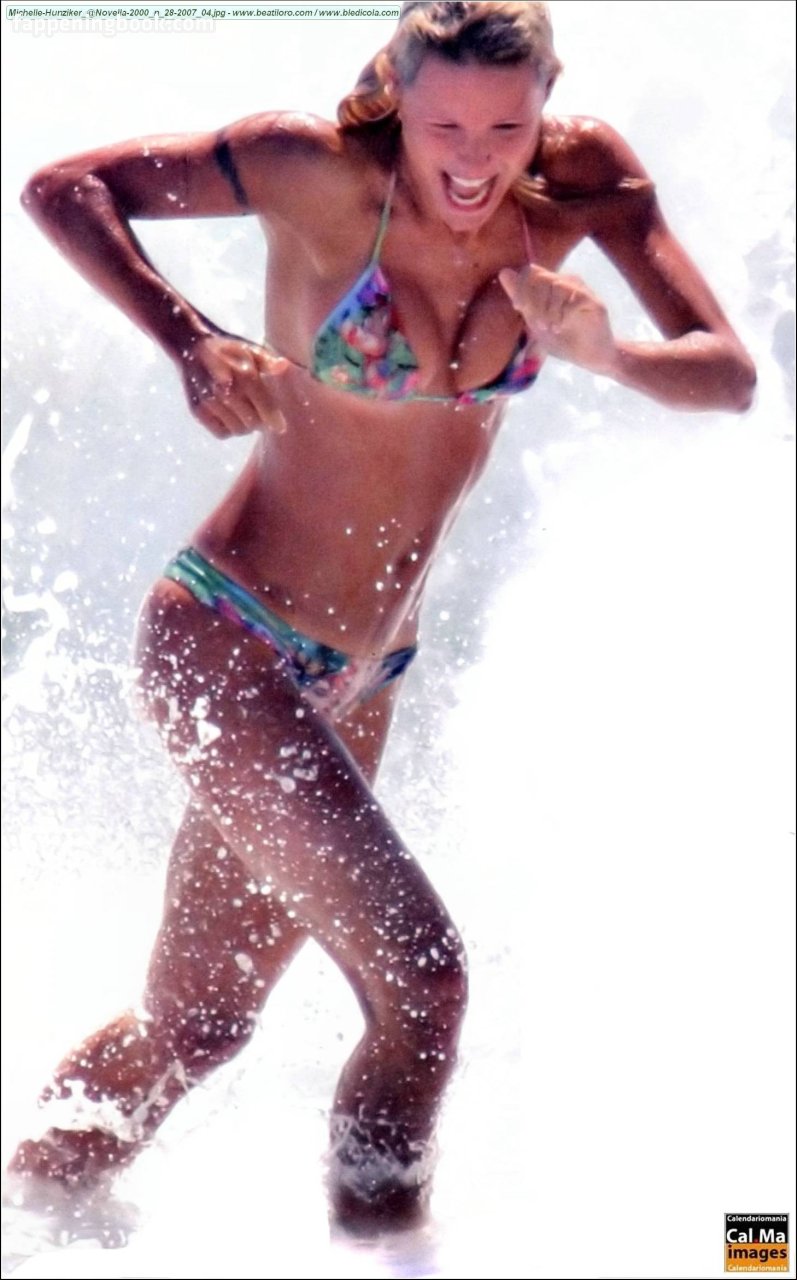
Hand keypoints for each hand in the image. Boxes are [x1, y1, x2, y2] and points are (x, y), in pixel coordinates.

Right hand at [177, 334, 289, 437]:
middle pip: (254, 423)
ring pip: (239, 430)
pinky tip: (230, 417)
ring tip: (245, 414)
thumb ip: (267, 361)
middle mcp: (226, 390)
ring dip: (246, 426)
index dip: (275, 420)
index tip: (280, 427)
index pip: (266, 408)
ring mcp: (210, 401)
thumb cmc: (227, 351)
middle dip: (261, 422)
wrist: (190, 347)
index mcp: (243, 375)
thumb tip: (283, 366)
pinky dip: (228, 430)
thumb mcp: (249, 349)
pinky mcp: (198, 411)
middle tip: (261, 416)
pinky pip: (221, 433)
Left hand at [499, 264, 616, 374]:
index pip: (531, 272)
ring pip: (557, 285)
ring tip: (550, 328)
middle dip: (533, 301)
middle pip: (542, 276)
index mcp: (550, 286)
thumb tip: (503, 272)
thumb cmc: (562, 340)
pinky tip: (561, 328)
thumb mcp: (535, 321)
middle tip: (537, 324)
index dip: (520, 288)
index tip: (518, 308)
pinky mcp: (594, 302)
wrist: (589, 358)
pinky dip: (564, 314)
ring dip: (549, 310)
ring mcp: (581, 290)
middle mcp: (566, 283)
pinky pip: (576, 298)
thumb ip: (521, 298)